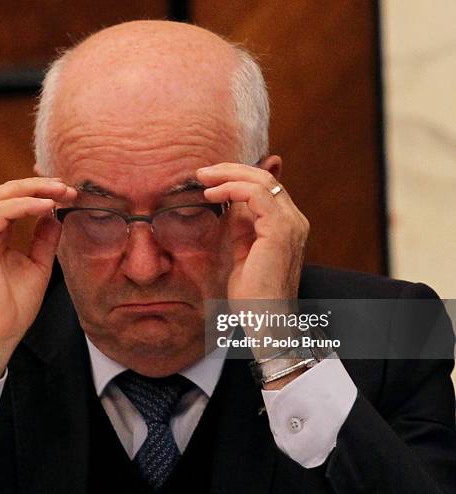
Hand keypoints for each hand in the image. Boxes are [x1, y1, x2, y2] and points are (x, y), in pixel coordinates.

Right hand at [0, 177, 76, 386]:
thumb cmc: (15, 305)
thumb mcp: (39, 264)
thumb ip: (44, 239)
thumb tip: (56, 215)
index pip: (13, 199)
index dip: (39, 190)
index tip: (67, 191)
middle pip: (5, 191)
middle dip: (38, 184)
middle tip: (66, 185)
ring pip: (1, 196)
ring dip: (34, 190)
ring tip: (60, 192)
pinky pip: (0, 214)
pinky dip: (25, 206)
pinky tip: (46, 207)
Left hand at [197, 159, 308, 299]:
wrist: (264, 319)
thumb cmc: (253, 293)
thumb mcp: (243, 250)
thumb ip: (242, 225)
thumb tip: (231, 203)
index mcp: (288, 224)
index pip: (265, 187)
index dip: (237, 177)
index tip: (209, 179)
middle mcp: (294, 220)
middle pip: (264, 178)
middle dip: (230, 170)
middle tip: (203, 172)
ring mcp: (291, 224)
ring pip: (261, 181)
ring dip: (228, 175)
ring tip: (204, 179)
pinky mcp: (280, 229)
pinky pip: (256, 195)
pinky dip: (232, 189)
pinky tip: (213, 195)